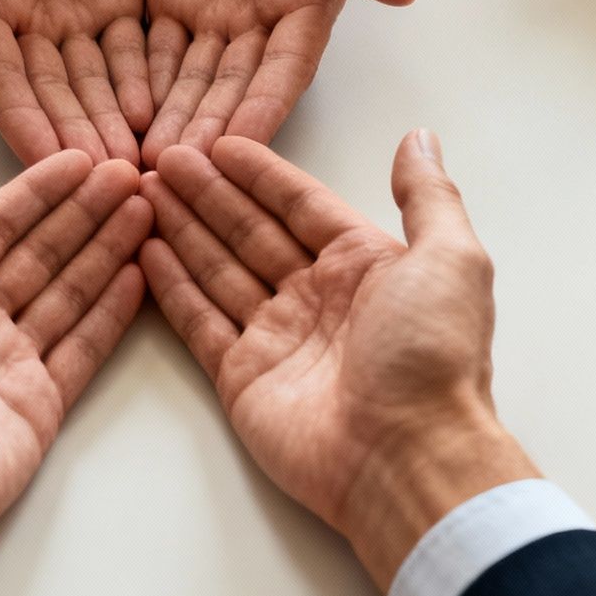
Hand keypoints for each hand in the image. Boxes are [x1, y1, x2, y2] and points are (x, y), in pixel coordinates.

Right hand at [0, 0, 151, 166]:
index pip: (2, 79)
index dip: (24, 119)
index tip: (46, 157)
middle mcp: (28, 28)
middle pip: (54, 95)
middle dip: (79, 138)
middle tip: (109, 180)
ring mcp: (76, 22)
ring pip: (97, 86)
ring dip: (115, 126)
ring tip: (143, 163)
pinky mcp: (121, 6)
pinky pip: (136, 55)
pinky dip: (148, 88)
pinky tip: (168, 116)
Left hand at [0, 151, 150, 577]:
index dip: (40, 192)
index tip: (82, 159)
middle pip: (41, 254)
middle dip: (86, 214)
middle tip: (131, 175)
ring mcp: (7, 362)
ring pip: (68, 293)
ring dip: (107, 251)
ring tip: (148, 210)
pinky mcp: (37, 405)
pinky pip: (82, 349)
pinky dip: (111, 313)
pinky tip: (140, 275)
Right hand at [138, 131, 537, 588]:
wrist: (406, 457)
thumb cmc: (431, 354)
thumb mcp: (451, 259)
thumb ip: (428, 196)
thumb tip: (420, 138)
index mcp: (366, 264)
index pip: (300, 205)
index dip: (258, 174)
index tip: (217, 142)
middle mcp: (319, 296)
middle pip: (251, 232)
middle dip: (208, 195)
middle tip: (163, 160)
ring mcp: (278, 336)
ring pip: (220, 269)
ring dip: (183, 230)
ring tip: (144, 191)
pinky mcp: (243, 376)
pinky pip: (200, 322)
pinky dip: (173, 287)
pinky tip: (146, 251)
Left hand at [140, 0, 416, 164]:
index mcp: (305, 5)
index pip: (283, 70)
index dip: (261, 109)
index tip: (240, 149)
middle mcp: (259, 24)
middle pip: (230, 89)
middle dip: (203, 132)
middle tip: (173, 175)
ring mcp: (211, 16)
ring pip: (186, 81)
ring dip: (164, 121)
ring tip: (137, 162)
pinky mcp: (168, 1)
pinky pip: (149, 50)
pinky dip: (134, 86)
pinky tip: (109, 117)